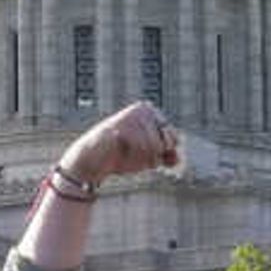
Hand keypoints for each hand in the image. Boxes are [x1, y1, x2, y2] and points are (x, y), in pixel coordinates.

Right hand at [62, 101, 177, 186]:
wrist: (92, 161)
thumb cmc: (119, 156)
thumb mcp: (148, 157)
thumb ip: (165, 156)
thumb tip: (178, 157)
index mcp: (150, 111)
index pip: (173, 137)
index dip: (161, 152)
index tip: (142, 152)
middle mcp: (144, 109)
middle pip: (167, 141)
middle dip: (153, 154)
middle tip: (133, 153)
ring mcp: (134, 115)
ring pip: (156, 146)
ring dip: (142, 158)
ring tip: (125, 153)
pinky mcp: (124, 124)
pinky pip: (144, 149)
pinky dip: (134, 157)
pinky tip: (120, 152)